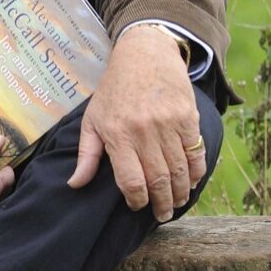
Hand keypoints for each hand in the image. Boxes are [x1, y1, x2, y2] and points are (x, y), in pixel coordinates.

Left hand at [67, 25, 206, 221]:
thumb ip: (87, 155)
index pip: (131, 180)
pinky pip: (196, 154)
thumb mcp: (92, 119)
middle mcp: (144, 131)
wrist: (144, 55)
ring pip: (180, 171)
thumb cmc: (114, 90)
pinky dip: (196, 173)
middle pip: (158, 180)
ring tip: (175, 203)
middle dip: (161, 204)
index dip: (136, 200)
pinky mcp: (188, 118)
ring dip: (180, 193)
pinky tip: (190, 183)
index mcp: (118, 134)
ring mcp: (168, 124)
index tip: (136, 206)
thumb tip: (74, 185)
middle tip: (161, 215)